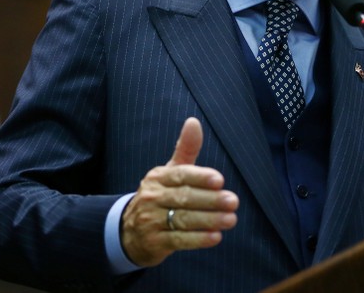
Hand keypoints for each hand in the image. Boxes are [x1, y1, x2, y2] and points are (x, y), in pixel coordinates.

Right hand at [120, 117, 239, 266]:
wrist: (130, 231)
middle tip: (233, 201)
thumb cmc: (160, 196)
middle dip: (210, 200)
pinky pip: (179, 240)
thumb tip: (194, 121)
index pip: (180, 175)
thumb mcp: (170, 172)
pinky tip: (215, 237)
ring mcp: (151, 220)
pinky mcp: (154, 242)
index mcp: (158, 177)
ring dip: (209, 220)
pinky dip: (198, 239)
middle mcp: (152, 197)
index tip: (220, 180)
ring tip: (231, 219)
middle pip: (184, 198)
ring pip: (183, 219)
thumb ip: (186, 149)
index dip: (200, 177)